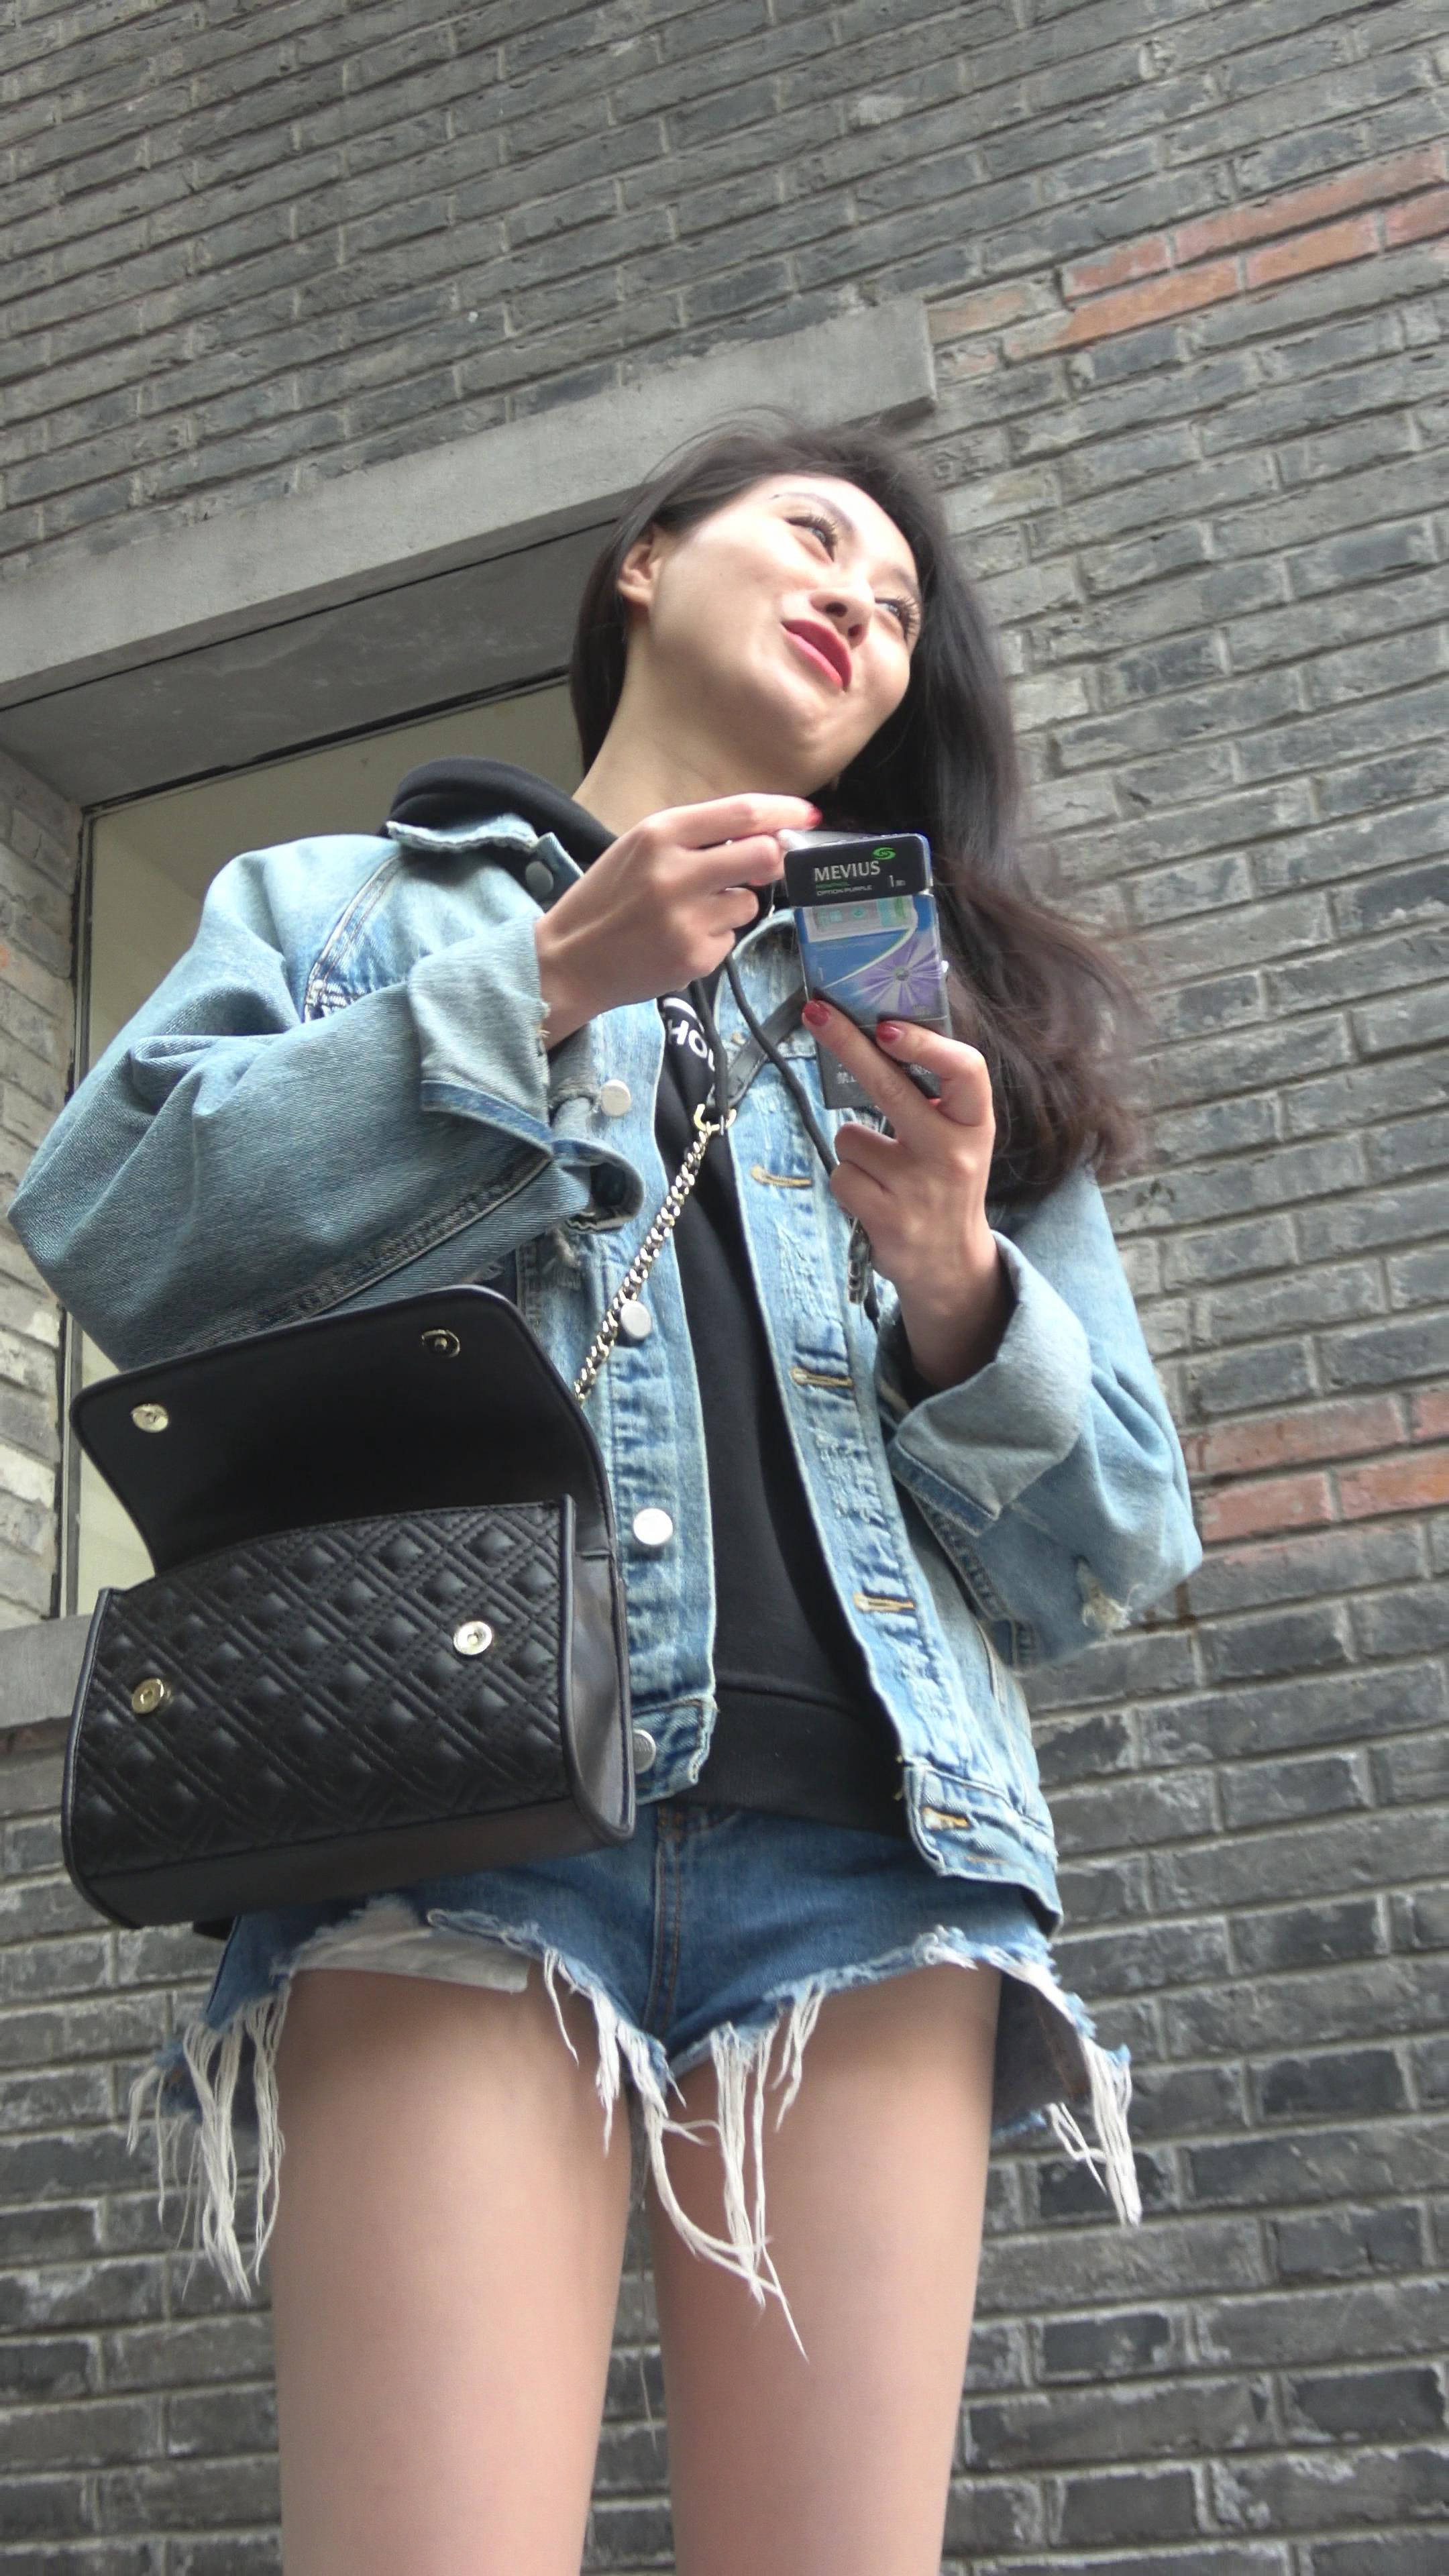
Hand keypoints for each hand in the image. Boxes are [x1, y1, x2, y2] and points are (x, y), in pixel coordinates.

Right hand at [534, 794, 818, 1044]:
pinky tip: (680, 940)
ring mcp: (686, 918)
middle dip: (772, 860)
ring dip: (735, 905)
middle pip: (761, 854)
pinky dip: (715, 938)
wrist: (569, 959)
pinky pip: (730, 938)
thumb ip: (696, 837)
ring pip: (749, 902)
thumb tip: (763, 831)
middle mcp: (675, 873)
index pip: (741, 813)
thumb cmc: (607, 899)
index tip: (806, 814)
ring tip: (693, 913)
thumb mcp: (639, 849)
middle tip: (764, 867)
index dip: (783, 811)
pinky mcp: (694, 957)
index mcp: (660, 834)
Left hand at [803, 1001, 1010, 1388]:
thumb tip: (877, 1032)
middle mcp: (953, 1153)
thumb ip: (930, 1094)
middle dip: (848, 1044)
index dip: (925, 1043)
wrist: (950, 1263)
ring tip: (885, 1174)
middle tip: (816, 1012)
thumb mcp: (956, 1137)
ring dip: (856, 1151)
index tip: (886, 1023)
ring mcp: (919, 1187)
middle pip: (890, 1087)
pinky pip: (841, 1174)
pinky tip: (874, 1198)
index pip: (965, 1070)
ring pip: (851, 1137)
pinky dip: (848, 1182)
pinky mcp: (888, 1216)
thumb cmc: (945, 1183)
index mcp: (975, 1123)